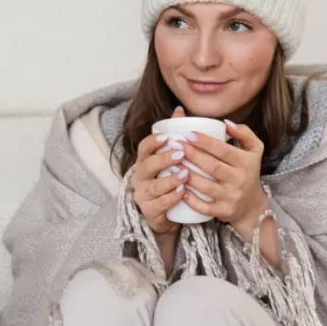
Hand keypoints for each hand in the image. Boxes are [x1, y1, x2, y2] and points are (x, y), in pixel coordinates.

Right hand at [131, 106, 187, 234]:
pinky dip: (171, 198)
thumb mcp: (168, 160)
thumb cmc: (168, 181)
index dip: (153, 142)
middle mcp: (141, 177)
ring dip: (170, 179)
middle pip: (147, 166)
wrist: (166, 215)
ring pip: (154, 186)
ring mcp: (144, 195)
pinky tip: (182, 192)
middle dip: (163, 159)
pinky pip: (159, 204)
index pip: (143, 148)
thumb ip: (173, 135)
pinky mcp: (150, 211)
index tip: (166, 137)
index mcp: (145, 162)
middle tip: (181, 154)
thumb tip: (179, 110)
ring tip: (185, 174)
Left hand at [178, 121, 270, 232]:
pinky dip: (191, 199)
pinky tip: (179, 188)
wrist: (253, 205)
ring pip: (205, 186)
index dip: (205, 142)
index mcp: (245, 162)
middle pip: (211, 166)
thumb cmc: (248, 171)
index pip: (223, 150)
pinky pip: (204, 206)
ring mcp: (231, 197)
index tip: (188, 134)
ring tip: (172, 164)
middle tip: (175, 145)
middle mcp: (240, 180)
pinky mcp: (224, 211)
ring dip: (187, 175)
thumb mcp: (254, 149)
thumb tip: (225, 123)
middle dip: (191, 155)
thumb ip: (243, 132)